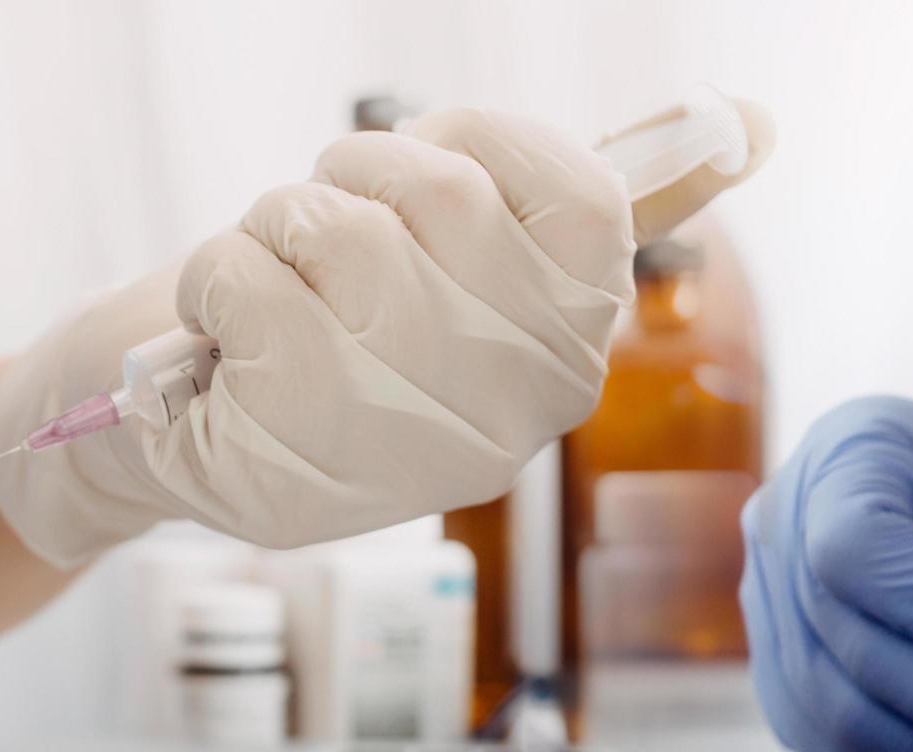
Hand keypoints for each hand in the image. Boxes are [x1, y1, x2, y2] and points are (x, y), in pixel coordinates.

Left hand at [0, 103, 766, 565]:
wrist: (160, 427)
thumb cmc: (330, 316)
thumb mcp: (468, 240)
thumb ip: (614, 185)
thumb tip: (752, 122)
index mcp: (577, 349)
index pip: (583, 193)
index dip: (473, 146)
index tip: (419, 181)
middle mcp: (511, 414)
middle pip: (444, 197)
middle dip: (351, 179)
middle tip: (322, 239)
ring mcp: (403, 448)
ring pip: (333, 227)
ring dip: (272, 230)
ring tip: (273, 296)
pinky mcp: (286, 467)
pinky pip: (242, 278)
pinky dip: (212, 284)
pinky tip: (225, 352)